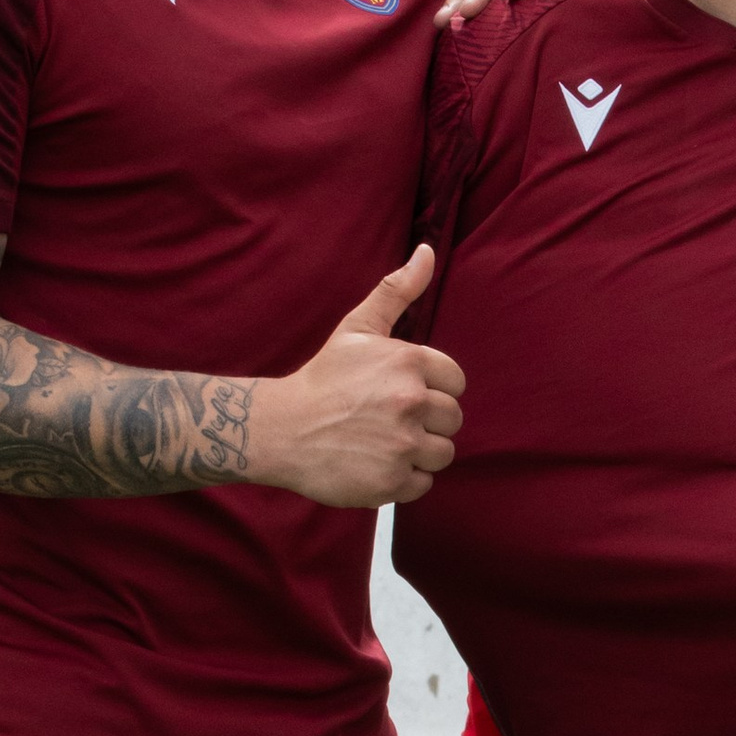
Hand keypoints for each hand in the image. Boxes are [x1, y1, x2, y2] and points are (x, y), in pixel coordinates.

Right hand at [250, 245, 464, 507]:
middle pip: (452, 420)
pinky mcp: (392, 481)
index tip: (400, 393)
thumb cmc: (323, 378)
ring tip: (382, 442)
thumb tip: (427, 251)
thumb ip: (397, 291)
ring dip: (418, 452)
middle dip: (425, 422)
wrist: (280, 429)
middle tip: (386, 420)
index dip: (431, 389)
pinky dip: (403, 479)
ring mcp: (403, 444)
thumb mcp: (358, 328)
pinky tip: (375, 464)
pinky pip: (423, 483)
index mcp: (410, 362)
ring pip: (442, 453)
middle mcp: (411, 402)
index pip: (456, 383)